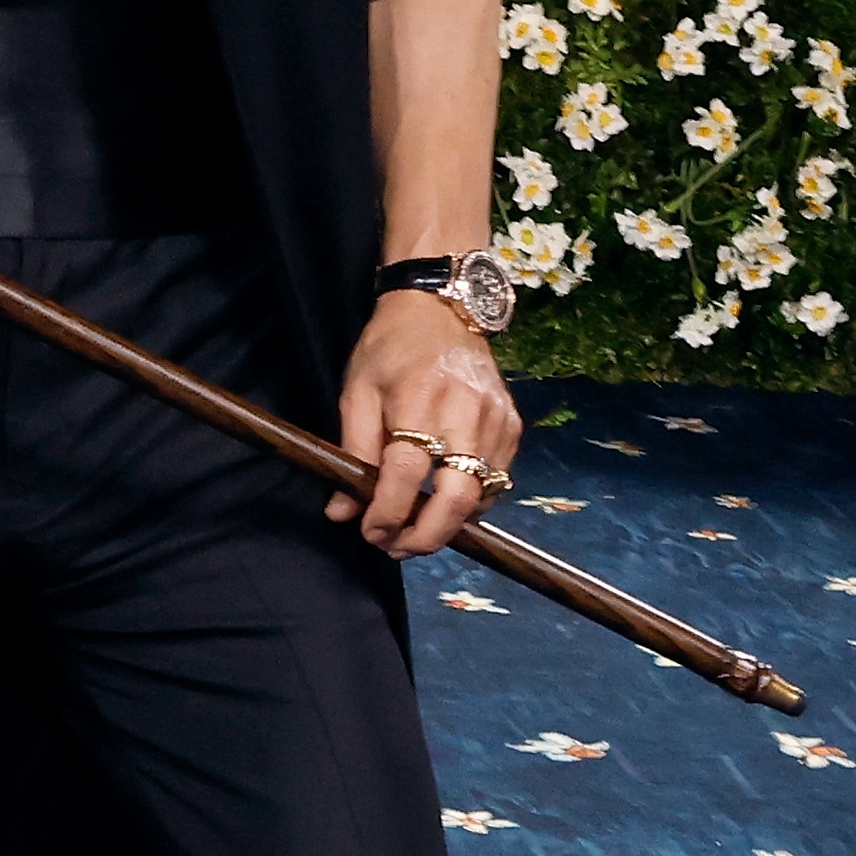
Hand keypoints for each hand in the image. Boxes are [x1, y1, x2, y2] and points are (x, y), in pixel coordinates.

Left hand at [326, 289, 521, 557]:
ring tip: (415, 529)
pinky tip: (443, 499)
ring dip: (447, 525)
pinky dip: (471, 501)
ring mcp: (495, 421)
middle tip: (397, 547)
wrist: (441, 308)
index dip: (387, 514)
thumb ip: (352, 453)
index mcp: (418, 400)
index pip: (406, 475)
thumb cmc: (390, 348)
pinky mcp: (513, 425)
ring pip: (481, 498)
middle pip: (455, 499)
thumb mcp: (357, 391)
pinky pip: (497, 481)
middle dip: (426, 537)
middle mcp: (464, 413)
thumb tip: (342, 511)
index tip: (371, 533)